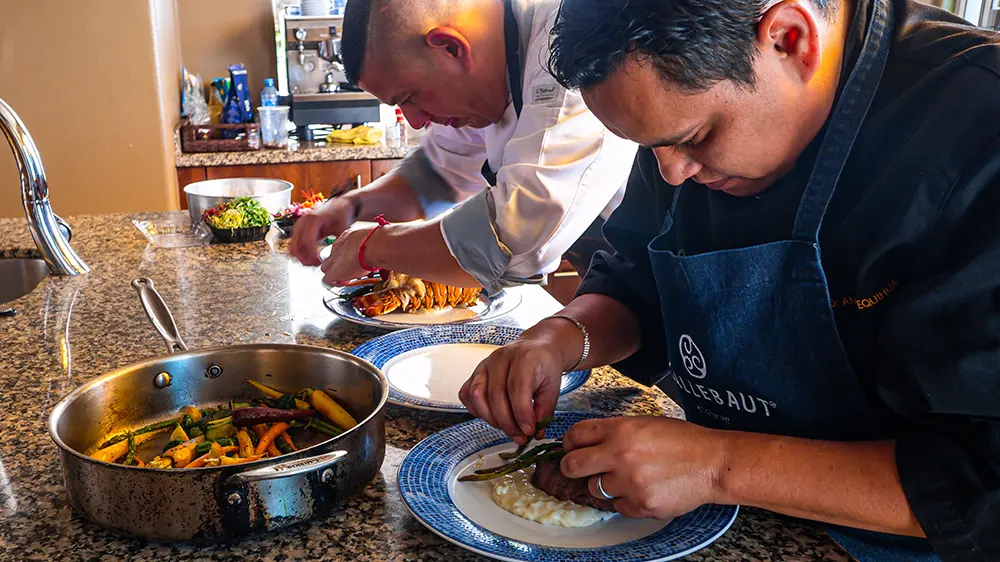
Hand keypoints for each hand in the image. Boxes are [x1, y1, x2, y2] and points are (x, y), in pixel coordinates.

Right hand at [289, 196, 356, 265]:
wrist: (338, 205)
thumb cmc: (341, 215)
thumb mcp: (343, 228)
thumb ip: (339, 242)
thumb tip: (337, 258)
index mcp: (313, 220)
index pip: (307, 242)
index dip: (312, 256)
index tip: (319, 263)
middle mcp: (302, 223)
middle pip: (295, 247)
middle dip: (305, 259)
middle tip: (316, 265)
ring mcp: (298, 227)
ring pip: (293, 249)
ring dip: (301, 258)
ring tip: (314, 262)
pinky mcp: (298, 231)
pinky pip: (294, 246)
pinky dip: (300, 254)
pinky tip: (311, 258)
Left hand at [319, 225, 375, 285]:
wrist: (374, 245)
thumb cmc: (380, 241)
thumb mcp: (377, 238)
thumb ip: (376, 242)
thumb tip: (386, 244)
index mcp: (349, 236)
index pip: (343, 247)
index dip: (348, 256)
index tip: (355, 260)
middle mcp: (338, 246)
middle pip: (331, 256)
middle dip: (338, 265)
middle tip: (349, 271)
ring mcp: (334, 259)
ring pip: (326, 268)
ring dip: (334, 274)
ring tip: (344, 279)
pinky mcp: (333, 272)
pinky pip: (327, 279)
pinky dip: (333, 283)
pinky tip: (341, 284)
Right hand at [459, 332, 569, 444]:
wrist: (536, 346)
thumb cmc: (544, 365)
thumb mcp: (553, 386)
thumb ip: (545, 409)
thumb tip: (535, 432)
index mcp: (523, 358)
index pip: (517, 389)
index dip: (522, 414)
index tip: (529, 431)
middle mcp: (500, 359)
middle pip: (496, 395)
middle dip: (507, 423)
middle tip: (520, 437)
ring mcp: (484, 364)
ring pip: (477, 395)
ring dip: (491, 419)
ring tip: (508, 428)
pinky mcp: (475, 372)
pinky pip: (466, 394)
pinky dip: (476, 411)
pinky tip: (492, 417)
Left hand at [560, 416, 727, 519]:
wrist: (711, 463)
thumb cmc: (682, 440)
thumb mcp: (644, 423)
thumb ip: (615, 431)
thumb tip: (587, 442)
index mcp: (620, 430)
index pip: (576, 435)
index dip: (569, 442)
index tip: (571, 447)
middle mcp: (620, 455)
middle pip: (573, 465)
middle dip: (571, 466)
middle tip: (577, 468)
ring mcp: (629, 483)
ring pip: (595, 489)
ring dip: (603, 484)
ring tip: (625, 477)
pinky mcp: (640, 505)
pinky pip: (617, 506)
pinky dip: (625, 500)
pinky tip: (641, 489)